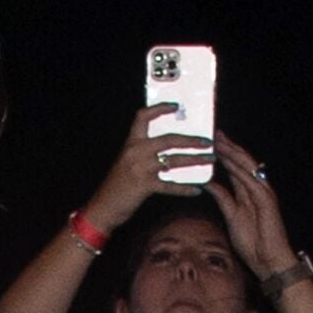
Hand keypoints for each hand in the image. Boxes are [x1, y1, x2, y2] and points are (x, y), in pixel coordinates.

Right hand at [81, 103, 212, 231]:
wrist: (103, 207)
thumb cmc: (117, 185)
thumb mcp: (127, 162)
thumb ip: (143, 152)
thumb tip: (171, 147)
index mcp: (130, 143)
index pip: (143, 117)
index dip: (159, 109)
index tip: (176, 106)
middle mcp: (135, 152)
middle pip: (169, 139)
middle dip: (191, 140)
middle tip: (208, 142)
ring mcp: (140, 169)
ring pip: (174, 161)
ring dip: (195, 160)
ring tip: (210, 160)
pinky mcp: (145, 186)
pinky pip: (170, 185)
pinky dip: (185, 188)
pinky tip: (197, 190)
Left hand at [204, 132, 298, 279]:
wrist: (268, 259)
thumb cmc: (252, 240)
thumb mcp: (231, 214)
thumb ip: (222, 197)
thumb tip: (208, 183)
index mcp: (247, 191)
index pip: (234, 166)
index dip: (223, 153)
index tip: (210, 141)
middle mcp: (256, 188)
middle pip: (241, 162)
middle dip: (228, 147)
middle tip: (213, 133)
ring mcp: (263, 192)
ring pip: (247, 167)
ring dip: (233, 153)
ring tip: (219, 141)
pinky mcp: (267, 201)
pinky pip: (251, 182)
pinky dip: (240, 171)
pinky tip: (230, 162)